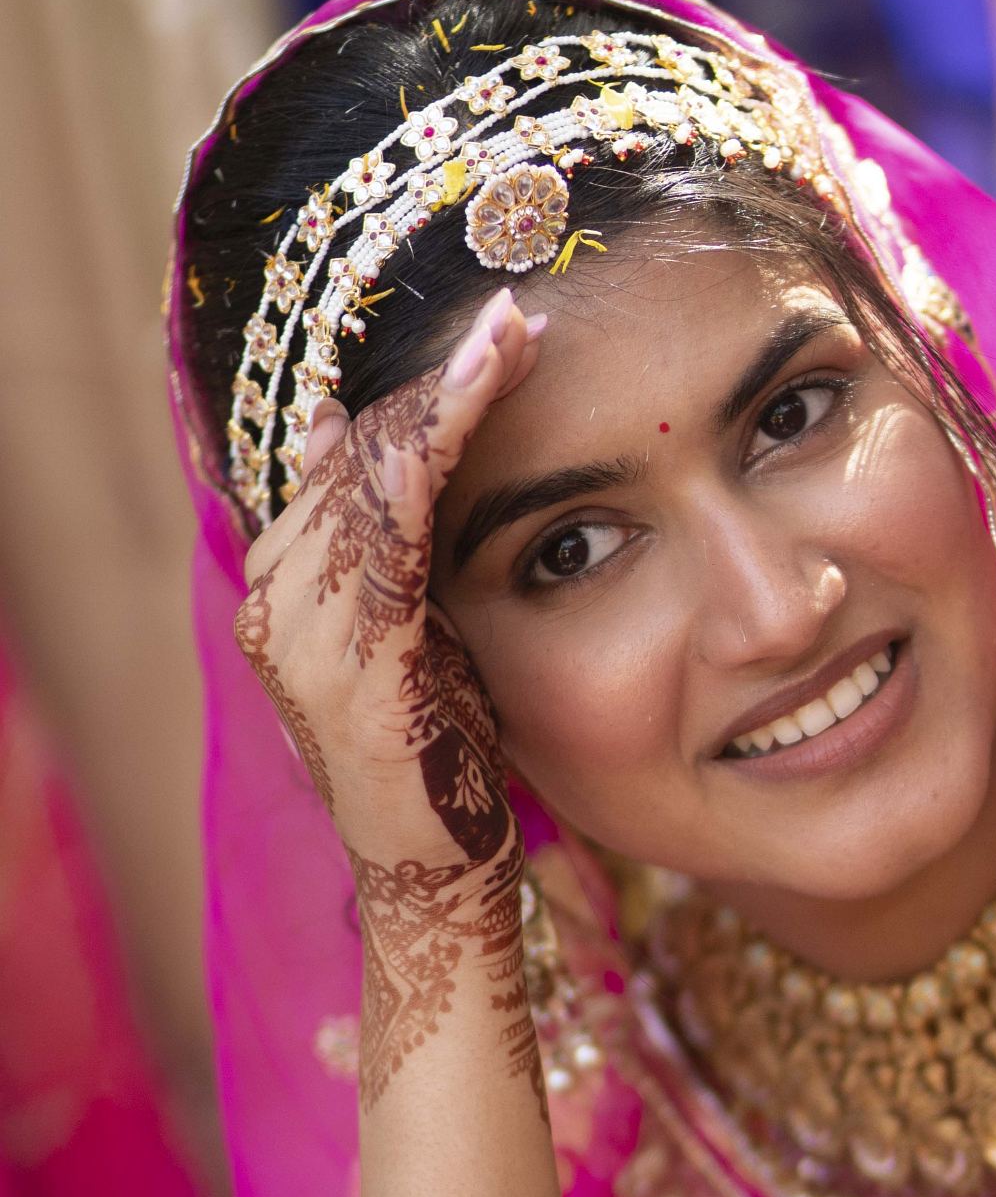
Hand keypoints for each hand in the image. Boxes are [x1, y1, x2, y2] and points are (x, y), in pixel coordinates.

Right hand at [235, 290, 546, 1101]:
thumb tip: (346, 444)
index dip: (409, 401)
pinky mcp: (361, 653)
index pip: (340, 467)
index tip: (481, 339)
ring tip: (515, 329)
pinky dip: (449, 430)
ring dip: (448, 392)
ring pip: (372, 467)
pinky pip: (402, 509)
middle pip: (351, 454)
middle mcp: (280, 602)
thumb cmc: (443, 769)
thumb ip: (390, 559)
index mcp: (289, 598)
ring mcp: (309, 629)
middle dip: (432, 381)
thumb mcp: (417, 649)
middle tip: (512, 314)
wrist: (438, 881)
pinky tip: (497, 375)